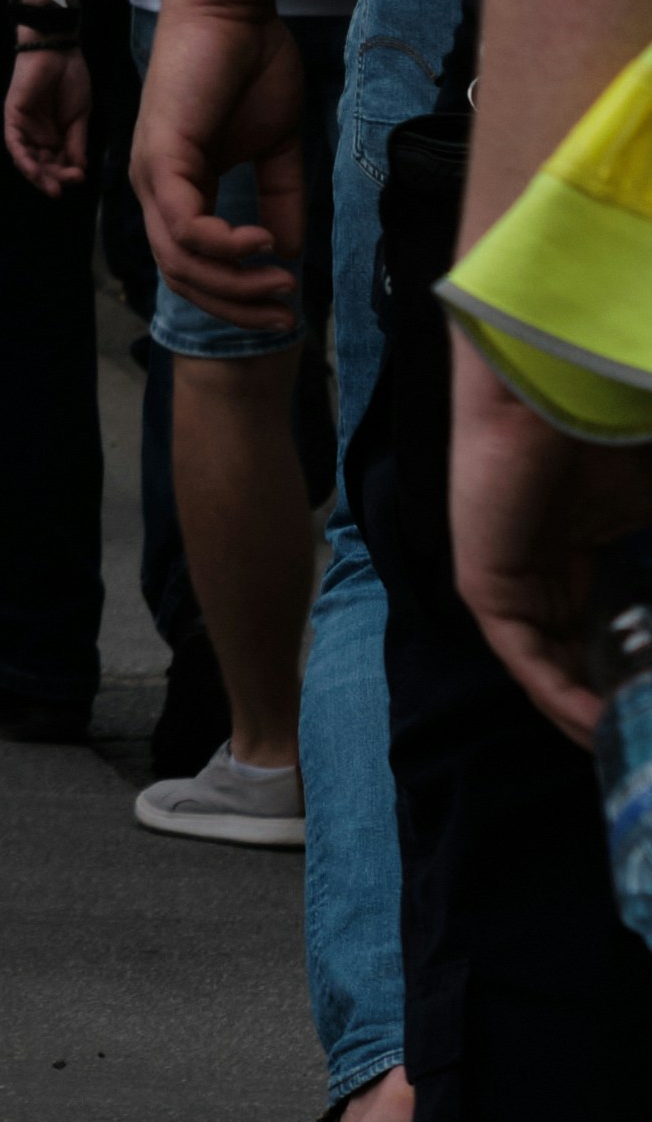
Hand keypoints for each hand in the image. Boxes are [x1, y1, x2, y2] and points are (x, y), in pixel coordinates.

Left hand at [3, 34, 92, 195]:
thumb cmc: (71, 78)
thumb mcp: (80, 116)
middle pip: (42, 163)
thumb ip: (77, 142)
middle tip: (68, 183)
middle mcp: (38, 133)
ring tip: (53, 186)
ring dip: (39, 175)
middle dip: (55, 177)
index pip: (57, 161)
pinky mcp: (12, 117)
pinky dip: (24, 160)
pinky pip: (14, 144)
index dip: (66, 173)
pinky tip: (36, 172)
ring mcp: (24, 126)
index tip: (80, 178)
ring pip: (27, 159)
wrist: (58, 50)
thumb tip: (80, 169)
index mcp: (55, 133)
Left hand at [133, 0, 304, 331]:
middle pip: (181, 275)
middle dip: (234, 307)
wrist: (232, 10)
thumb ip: (279, 196)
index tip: (284, 306)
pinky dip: (222, 246)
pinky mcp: (162, 154)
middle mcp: (157, 187)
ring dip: (233, 285)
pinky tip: (259, 243)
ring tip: (279, 283)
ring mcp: (154, 172)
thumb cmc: (249, 65)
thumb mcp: (274, 146)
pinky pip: (183, 225)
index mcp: (180, 186)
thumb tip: (289, 251)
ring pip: (179, 259)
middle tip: (284, 314)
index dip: (234, 297)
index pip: (191, 265)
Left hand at [447, 326, 651, 744]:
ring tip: (627, 748)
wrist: (563, 373)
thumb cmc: (620, 422)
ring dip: (590, 709)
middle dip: (617, 698)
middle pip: (581, 647)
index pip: (613, 618)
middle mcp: (549, 553)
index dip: (639, 666)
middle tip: (646, 739)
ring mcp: (514, 565)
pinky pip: (522, 654)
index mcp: (591, 531)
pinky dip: (558, 695)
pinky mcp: (485, 577)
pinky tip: (596, 727)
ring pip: (552, 661)